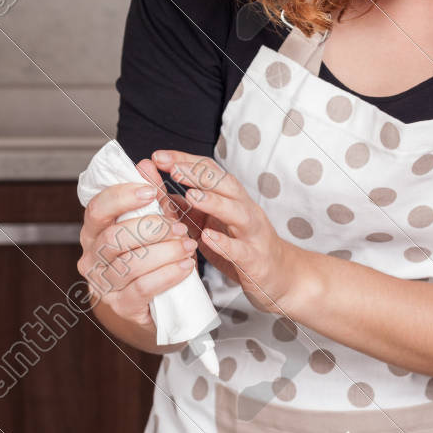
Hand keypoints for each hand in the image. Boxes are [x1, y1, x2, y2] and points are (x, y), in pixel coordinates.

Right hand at [77, 158, 198, 327]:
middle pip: (114, 236)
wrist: (150, 302)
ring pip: (130, 263)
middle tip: (179, 225)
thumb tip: (146, 163)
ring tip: (189, 245)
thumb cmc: (147, 255)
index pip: (98, 209)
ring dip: (166, 251)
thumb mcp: (150, 223)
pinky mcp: (121, 306)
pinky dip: (168, 274)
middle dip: (151, 228)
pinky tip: (187, 266)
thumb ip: (149, 196)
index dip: (123, 197)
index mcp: (93, 232)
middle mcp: (91, 258)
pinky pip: (143, 288)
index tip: (151, 190)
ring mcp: (103, 285)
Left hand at [152, 149, 305, 315]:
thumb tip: (152, 186)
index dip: (185, 161)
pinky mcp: (255, 259)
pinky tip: (207, 238)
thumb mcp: (208, 224)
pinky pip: (240, 250)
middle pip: (225, 184)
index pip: (209, 170)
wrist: (280, 276)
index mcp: (232, 198)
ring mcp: (252, 234)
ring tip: (191, 196)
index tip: (158, 156)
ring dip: (214, 202)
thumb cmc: (240, 246)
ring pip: (237, 212)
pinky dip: (224, 243)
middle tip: (172, 169)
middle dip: (198, 174)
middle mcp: (245, 209)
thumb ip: (182, 207)